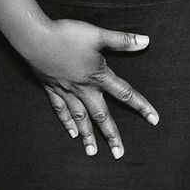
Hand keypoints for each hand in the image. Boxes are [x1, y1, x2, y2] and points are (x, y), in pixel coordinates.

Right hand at [27, 17, 158, 158]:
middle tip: (119, 154)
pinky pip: (60, 110)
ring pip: (80, 117)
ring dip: (88, 135)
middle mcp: (84, 89)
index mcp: (98, 76)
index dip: (141, 106)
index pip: (125, 94)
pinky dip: (66, 122)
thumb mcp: (98, 35)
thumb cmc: (68, 35)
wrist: (36, 38)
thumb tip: (145, 41)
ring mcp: (66, 91)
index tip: (154, 120)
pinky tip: (71, 133)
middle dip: (112, 135)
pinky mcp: (52, 88)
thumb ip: (122, 40)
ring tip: (93, 152)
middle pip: (101, 115)